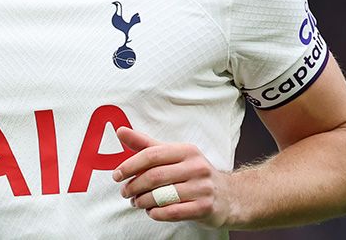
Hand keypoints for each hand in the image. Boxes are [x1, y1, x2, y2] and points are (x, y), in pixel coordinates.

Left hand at [112, 126, 231, 227]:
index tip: (117, 175)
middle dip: (134, 186)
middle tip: (125, 192)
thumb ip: (146, 145)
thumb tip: (120, 131)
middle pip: (155, 176)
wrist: (229, 196)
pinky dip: (157, 213)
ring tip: (136, 202)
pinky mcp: (205, 207)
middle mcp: (196, 166)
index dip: (130, 165)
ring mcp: (202, 187)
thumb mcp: (173, 155)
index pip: (152, 155)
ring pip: (162, 196)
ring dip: (143, 201)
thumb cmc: (193, 174)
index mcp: (186, 150)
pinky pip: (173, 212)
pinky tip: (151, 212)